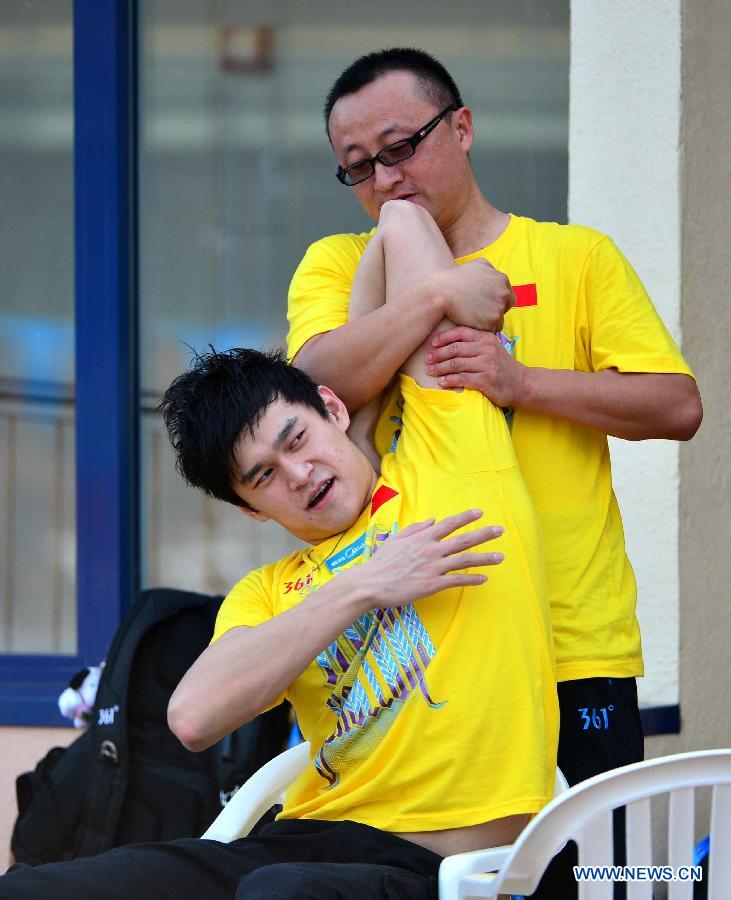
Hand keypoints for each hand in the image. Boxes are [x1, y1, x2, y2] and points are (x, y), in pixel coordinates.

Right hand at [346, 509, 504, 612]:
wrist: (370, 583)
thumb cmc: (381, 562)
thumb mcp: (396, 539)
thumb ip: (416, 529)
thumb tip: (432, 520)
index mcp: (422, 537)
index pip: (449, 524)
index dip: (466, 518)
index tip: (479, 513)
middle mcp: (431, 549)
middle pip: (463, 539)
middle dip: (484, 534)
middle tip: (500, 530)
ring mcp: (434, 567)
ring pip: (465, 560)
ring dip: (485, 558)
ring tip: (500, 558)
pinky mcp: (433, 584)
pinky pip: (457, 580)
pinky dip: (472, 579)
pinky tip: (484, 578)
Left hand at [426, 326, 527, 407]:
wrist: (522, 384)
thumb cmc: (501, 365)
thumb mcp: (491, 348)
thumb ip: (475, 342)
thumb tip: (446, 341)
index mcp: (486, 338)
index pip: (460, 332)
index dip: (443, 337)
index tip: (432, 344)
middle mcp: (486, 349)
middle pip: (455, 349)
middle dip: (438, 354)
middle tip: (427, 360)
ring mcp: (486, 365)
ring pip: (456, 364)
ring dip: (440, 368)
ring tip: (430, 371)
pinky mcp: (485, 380)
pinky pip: (462, 379)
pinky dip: (449, 380)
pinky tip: (442, 382)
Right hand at [433, 259, 514, 331]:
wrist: (441, 292)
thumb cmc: (455, 278)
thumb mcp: (477, 264)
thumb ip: (490, 269)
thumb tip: (494, 274)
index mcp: (502, 279)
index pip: (508, 295)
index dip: (497, 300)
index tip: (486, 303)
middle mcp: (504, 292)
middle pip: (506, 307)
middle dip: (496, 310)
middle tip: (481, 312)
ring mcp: (499, 307)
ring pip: (499, 319)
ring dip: (489, 320)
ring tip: (474, 317)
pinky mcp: (491, 321)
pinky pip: (492, 329)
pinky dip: (484, 328)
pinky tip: (472, 323)